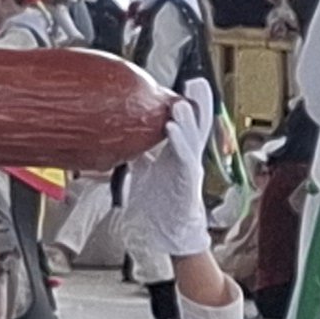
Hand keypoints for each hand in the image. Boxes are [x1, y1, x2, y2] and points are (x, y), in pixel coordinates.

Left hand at [119, 76, 219, 260]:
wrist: (165, 235)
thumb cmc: (157, 205)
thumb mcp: (143, 169)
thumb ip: (137, 150)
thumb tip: (120, 133)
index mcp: (178, 154)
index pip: (186, 124)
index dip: (189, 104)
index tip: (188, 84)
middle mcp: (186, 159)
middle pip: (197, 126)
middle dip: (199, 104)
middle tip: (197, 83)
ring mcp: (188, 171)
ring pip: (192, 140)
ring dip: (187, 120)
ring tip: (180, 103)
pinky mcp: (185, 184)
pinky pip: (185, 160)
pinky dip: (179, 143)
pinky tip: (173, 130)